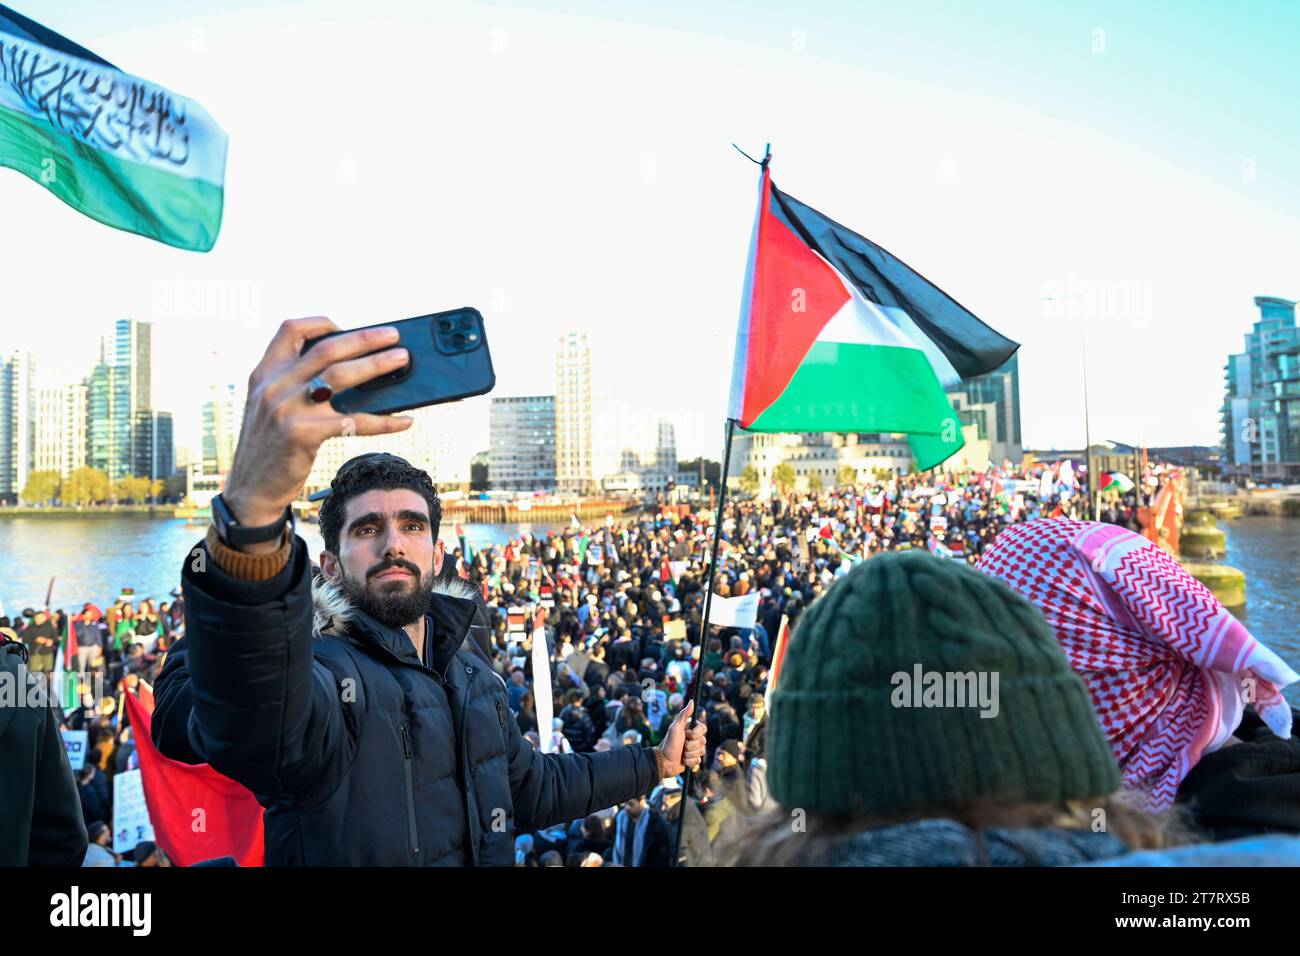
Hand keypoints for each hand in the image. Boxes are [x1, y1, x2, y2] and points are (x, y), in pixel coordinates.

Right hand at [222, 317, 413, 547]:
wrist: (250, 489)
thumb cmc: (270, 446)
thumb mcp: (270, 406)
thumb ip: (294, 384)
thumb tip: (350, 370)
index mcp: (264, 373)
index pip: (290, 330)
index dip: (321, 323)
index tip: (345, 327)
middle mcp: (273, 386)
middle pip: (327, 349)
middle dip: (365, 339)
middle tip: (393, 336)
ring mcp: (287, 409)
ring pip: (341, 376)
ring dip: (377, 365)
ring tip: (402, 361)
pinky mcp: (303, 435)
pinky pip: (353, 422)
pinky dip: (384, 420)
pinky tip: (404, 421)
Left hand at [655, 700, 705, 776]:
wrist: (664, 762)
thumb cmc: (668, 744)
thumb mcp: (675, 728)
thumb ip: (683, 715)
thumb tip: (692, 701)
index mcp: (690, 729)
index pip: (703, 729)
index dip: (695, 733)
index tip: (686, 735)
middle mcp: (694, 738)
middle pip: (703, 741)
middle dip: (691, 745)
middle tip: (682, 745)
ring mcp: (694, 749)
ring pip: (702, 752)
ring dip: (690, 754)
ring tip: (681, 753)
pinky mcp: (693, 759)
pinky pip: (698, 761)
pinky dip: (690, 761)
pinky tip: (683, 760)